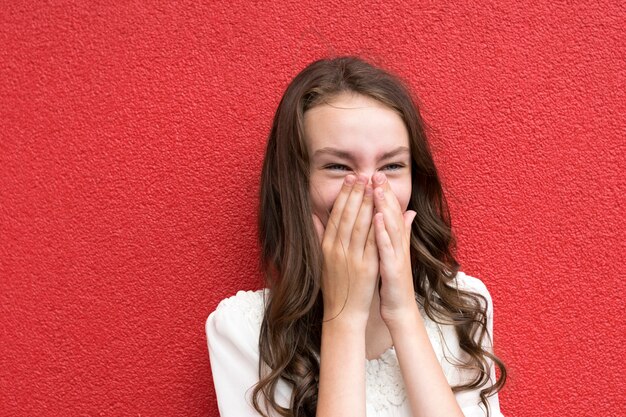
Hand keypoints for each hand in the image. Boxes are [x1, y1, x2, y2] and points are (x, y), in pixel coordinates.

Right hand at [313, 174, 378, 323]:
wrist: (342, 313)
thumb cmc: (334, 286)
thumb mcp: (321, 259)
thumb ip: (318, 236)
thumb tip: (313, 215)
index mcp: (327, 247)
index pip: (336, 215)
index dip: (343, 195)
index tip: (349, 178)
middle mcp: (338, 250)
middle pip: (347, 216)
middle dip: (355, 193)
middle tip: (361, 174)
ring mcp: (352, 258)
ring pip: (360, 226)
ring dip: (366, 204)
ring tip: (372, 186)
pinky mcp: (367, 267)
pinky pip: (372, 242)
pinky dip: (376, 226)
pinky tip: (380, 211)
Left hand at [372, 172, 417, 324]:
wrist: (400, 311)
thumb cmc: (394, 283)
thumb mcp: (396, 254)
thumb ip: (402, 233)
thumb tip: (409, 212)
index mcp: (396, 243)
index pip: (391, 213)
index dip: (385, 194)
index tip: (376, 175)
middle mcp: (399, 246)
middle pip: (393, 215)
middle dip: (385, 194)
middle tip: (376, 173)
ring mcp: (398, 257)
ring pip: (392, 227)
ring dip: (385, 207)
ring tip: (377, 189)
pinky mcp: (394, 269)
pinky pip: (387, 248)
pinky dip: (383, 232)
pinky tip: (377, 218)